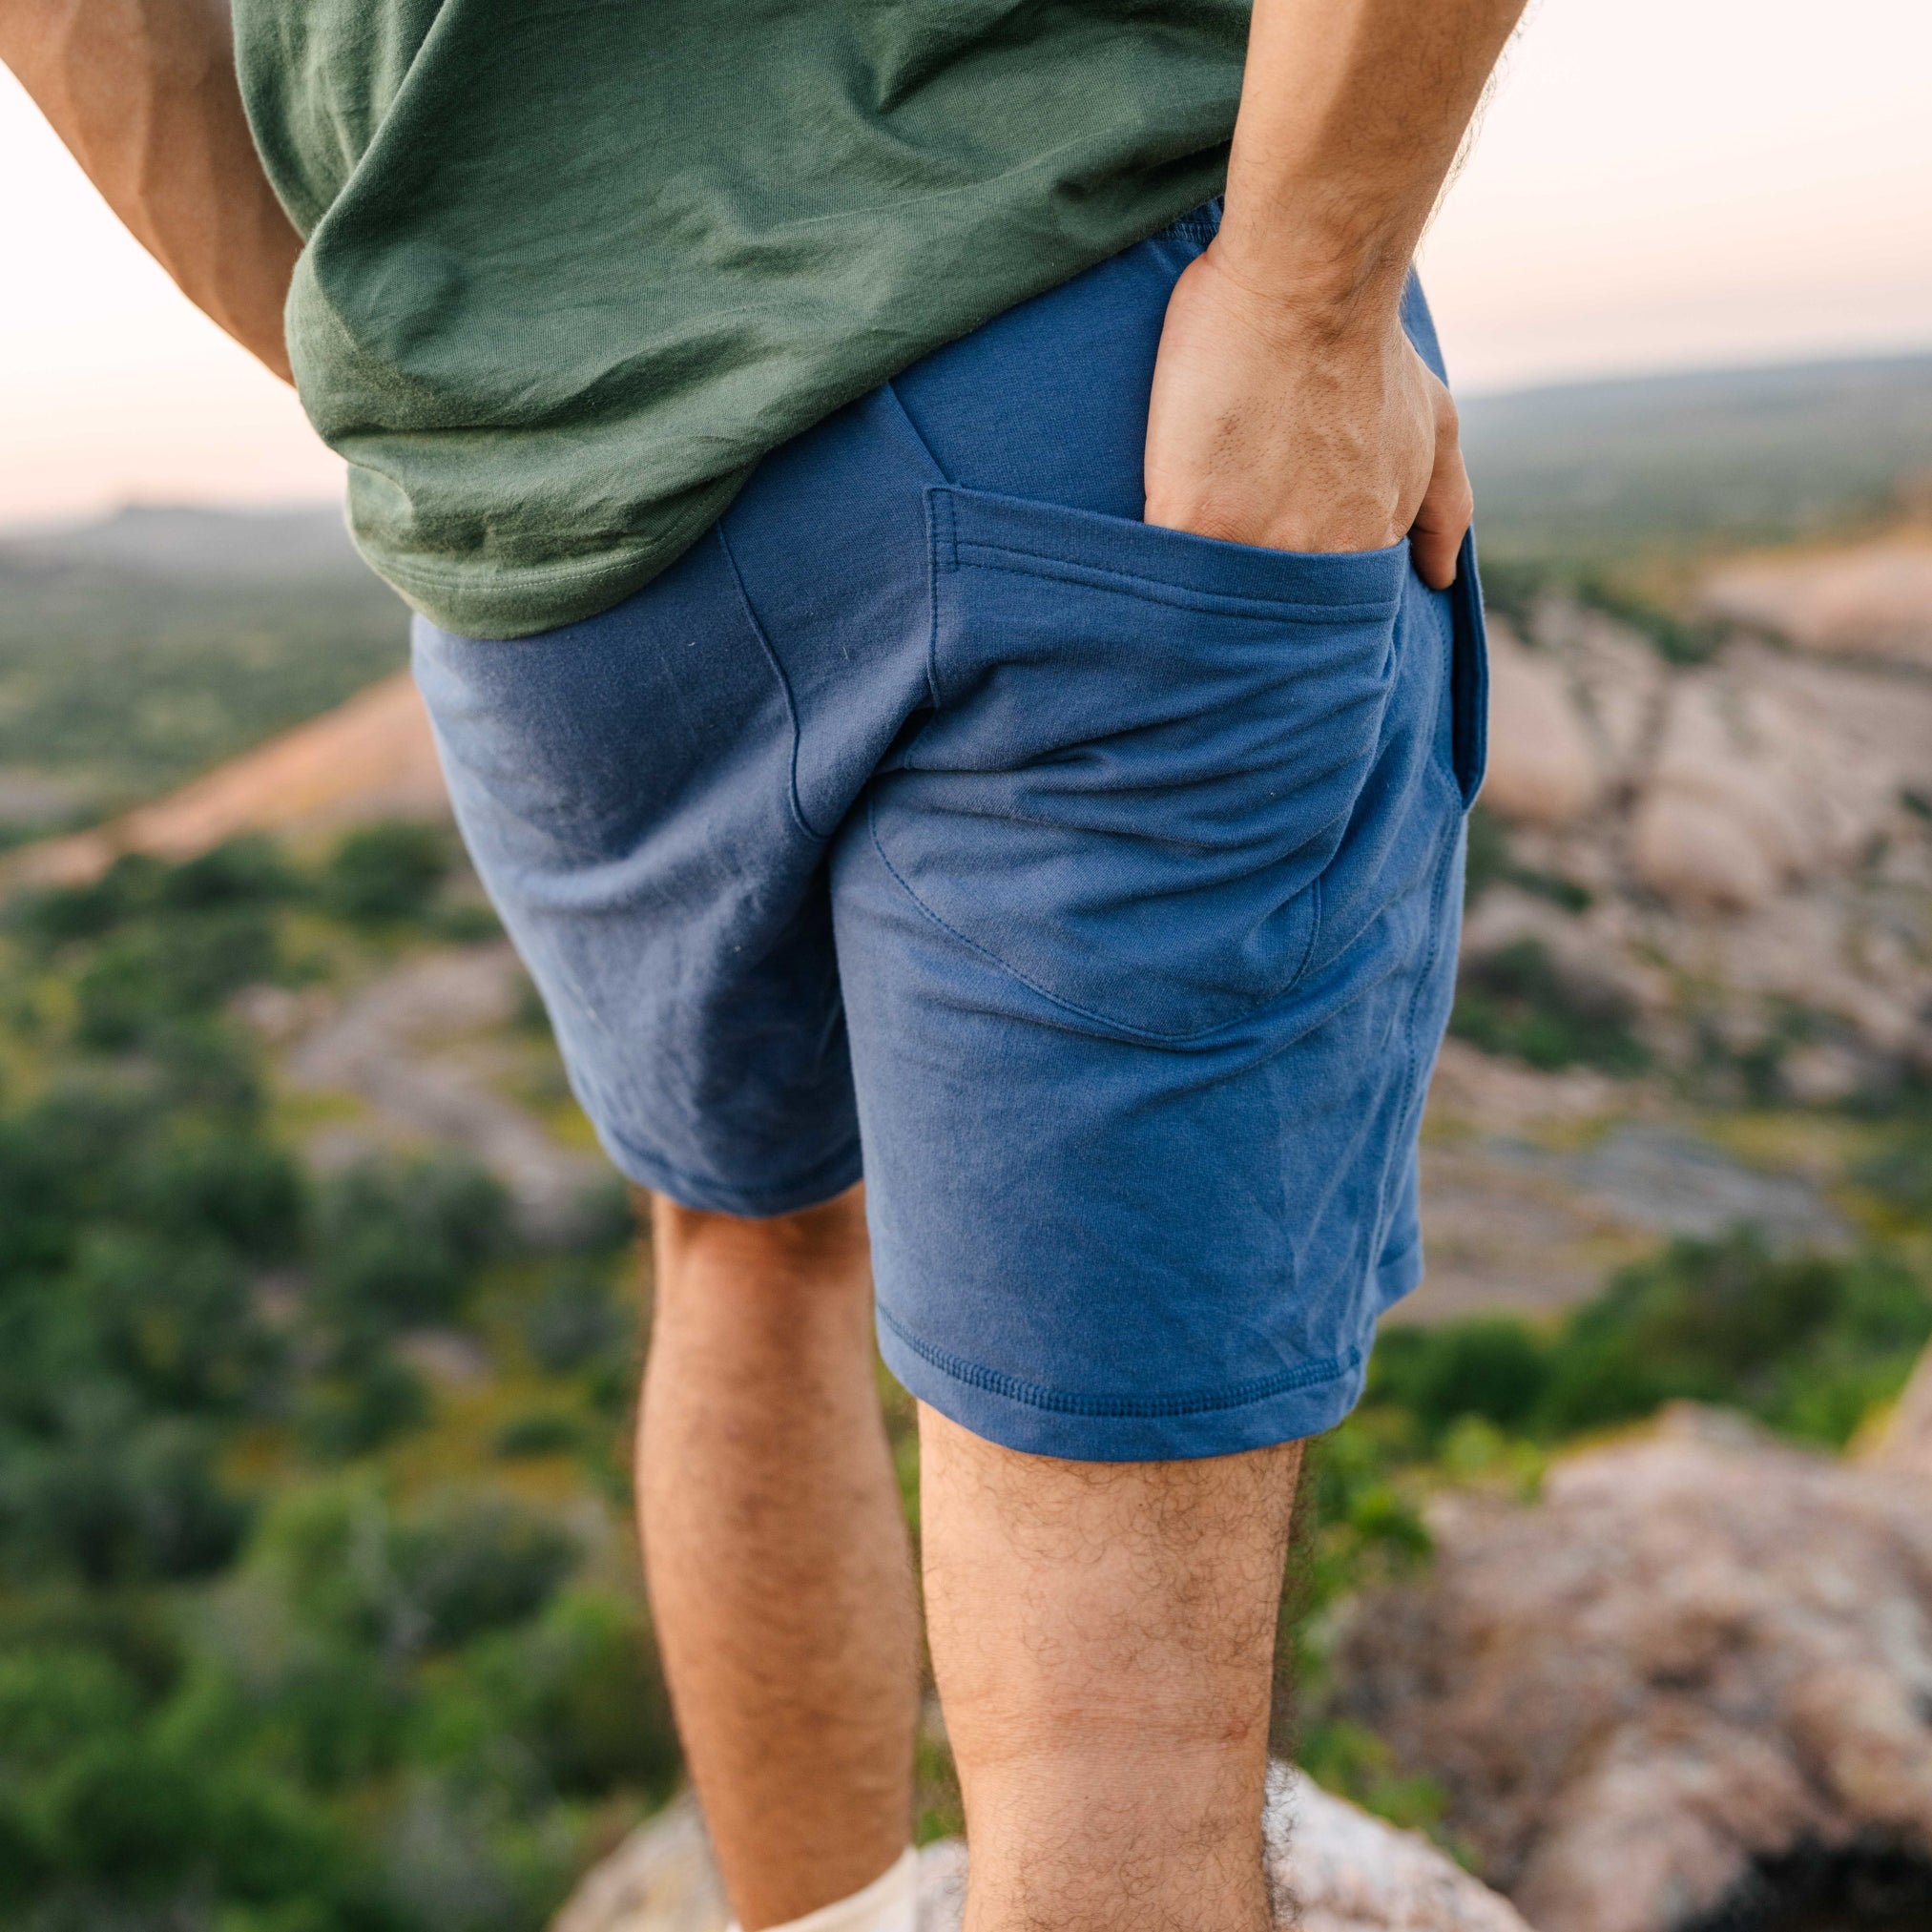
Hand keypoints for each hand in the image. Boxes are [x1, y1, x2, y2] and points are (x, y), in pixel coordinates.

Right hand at [1143, 245, 1471, 588]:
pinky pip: (1162, 569)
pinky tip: (1138, 572)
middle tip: (1222, 591)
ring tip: (1176, 586)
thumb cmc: (1366, 345)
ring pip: (1214, 604)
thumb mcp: (1432, 424)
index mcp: (1364, 549)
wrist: (1305, 283)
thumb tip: (1436, 579)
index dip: (1298, 603)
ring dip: (1196, 603)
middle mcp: (1313, 561)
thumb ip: (1445, 507)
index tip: (1275, 589)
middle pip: (1268, 620)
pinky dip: (1151, 573)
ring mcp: (1249, 545)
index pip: (1326, 612)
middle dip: (1247, 617)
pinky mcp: (1187, 520)